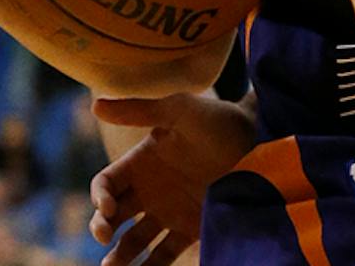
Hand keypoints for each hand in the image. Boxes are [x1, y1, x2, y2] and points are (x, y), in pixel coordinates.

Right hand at [90, 93, 255, 265]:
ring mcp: (169, 211)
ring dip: (120, 258)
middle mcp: (150, 190)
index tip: (107, 209)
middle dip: (102, 230)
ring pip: (134, 242)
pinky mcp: (191, 228)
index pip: (106, 185)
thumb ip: (140, 110)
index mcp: (141, 162)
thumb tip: (95, 105)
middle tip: (106, 240)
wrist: (260, 139)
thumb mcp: (179, 110)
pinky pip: (163, 255)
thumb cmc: (218, 119)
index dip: (99, 198)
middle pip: (113, 218)